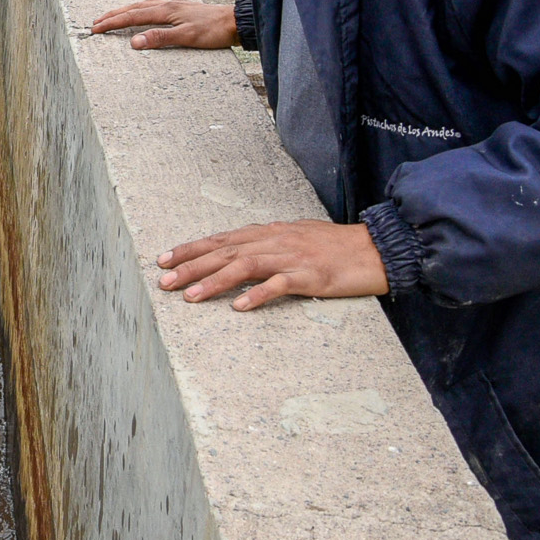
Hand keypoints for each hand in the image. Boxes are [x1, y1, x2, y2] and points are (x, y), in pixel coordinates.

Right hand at [91, 0, 237, 49]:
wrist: (236, 22)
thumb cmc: (214, 30)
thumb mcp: (187, 37)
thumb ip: (160, 38)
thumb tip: (134, 42)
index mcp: (166, 10)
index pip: (132, 16)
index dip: (112, 23)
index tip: (96, 28)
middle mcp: (168, 4)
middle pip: (134, 7)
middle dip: (113, 14)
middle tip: (96, 22)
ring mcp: (175, 5)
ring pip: (143, 5)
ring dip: (126, 10)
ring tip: (113, 16)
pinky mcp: (182, 9)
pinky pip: (153, 6)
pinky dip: (140, 9)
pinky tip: (143, 13)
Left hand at [156, 222, 388, 310]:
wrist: (376, 248)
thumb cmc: (334, 246)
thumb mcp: (294, 238)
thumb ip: (266, 244)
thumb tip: (238, 251)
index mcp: (268, 233)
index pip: (220, 239)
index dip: (190, 249)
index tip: (163, 260)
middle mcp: (274, 241)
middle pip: (224, 252)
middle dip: (190, 266)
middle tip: (163, 281)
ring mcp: (292, 257)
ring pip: (244, 266)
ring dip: (214, 281)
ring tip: (190, 296)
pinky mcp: (311, 276)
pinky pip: (280, 285)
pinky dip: (257, 295)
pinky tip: (239, 307)